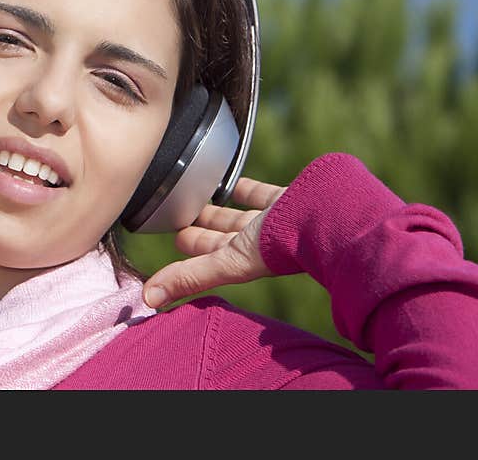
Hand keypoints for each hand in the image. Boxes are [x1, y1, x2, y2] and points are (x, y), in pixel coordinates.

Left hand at [143, 177, 287, 308]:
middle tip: (181, 215)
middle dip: (204, 227)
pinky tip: (231, 178)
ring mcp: (275, 220)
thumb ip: (190, 278)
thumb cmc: (283, 243)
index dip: (192, 247)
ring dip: (221, 208)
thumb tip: (148, 299)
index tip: (176, 237)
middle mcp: (259, 242)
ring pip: (241, 214)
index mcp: (245, 260)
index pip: (210, 255)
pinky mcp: (290, 199)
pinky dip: (245, 188)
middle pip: (224, 234)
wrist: (329, 214)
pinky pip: (262, 192)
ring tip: (201, 196)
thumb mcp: (229, 263)